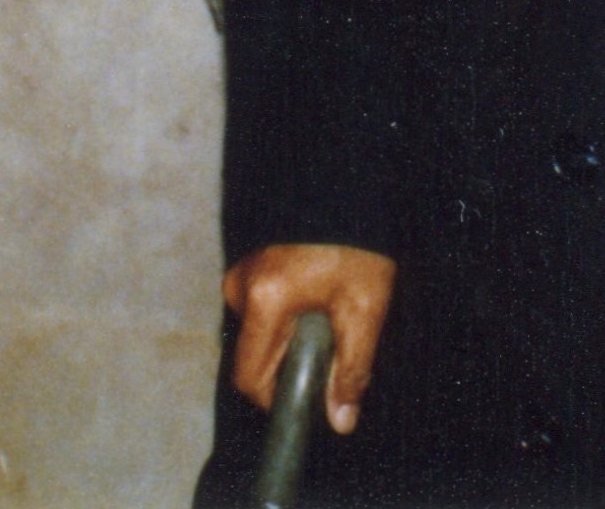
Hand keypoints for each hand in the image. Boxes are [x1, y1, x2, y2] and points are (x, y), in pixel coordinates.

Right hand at [222, 243, 395, 433]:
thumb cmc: (356, 243)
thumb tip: (340, 420)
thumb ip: (352, 369)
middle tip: (333, 342)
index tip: (313, 397)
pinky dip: (288, 316)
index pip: (249, 378)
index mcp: (263, 300)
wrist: (345, 184)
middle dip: (292, 364)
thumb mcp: (364, 308)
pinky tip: (318, 296)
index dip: (278, 400)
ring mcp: (241, 273)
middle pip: (255, 357)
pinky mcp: (250, 265)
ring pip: (261, 334)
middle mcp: (240, 287)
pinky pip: (262, 309)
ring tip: (330, 311)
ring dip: (292, 339)